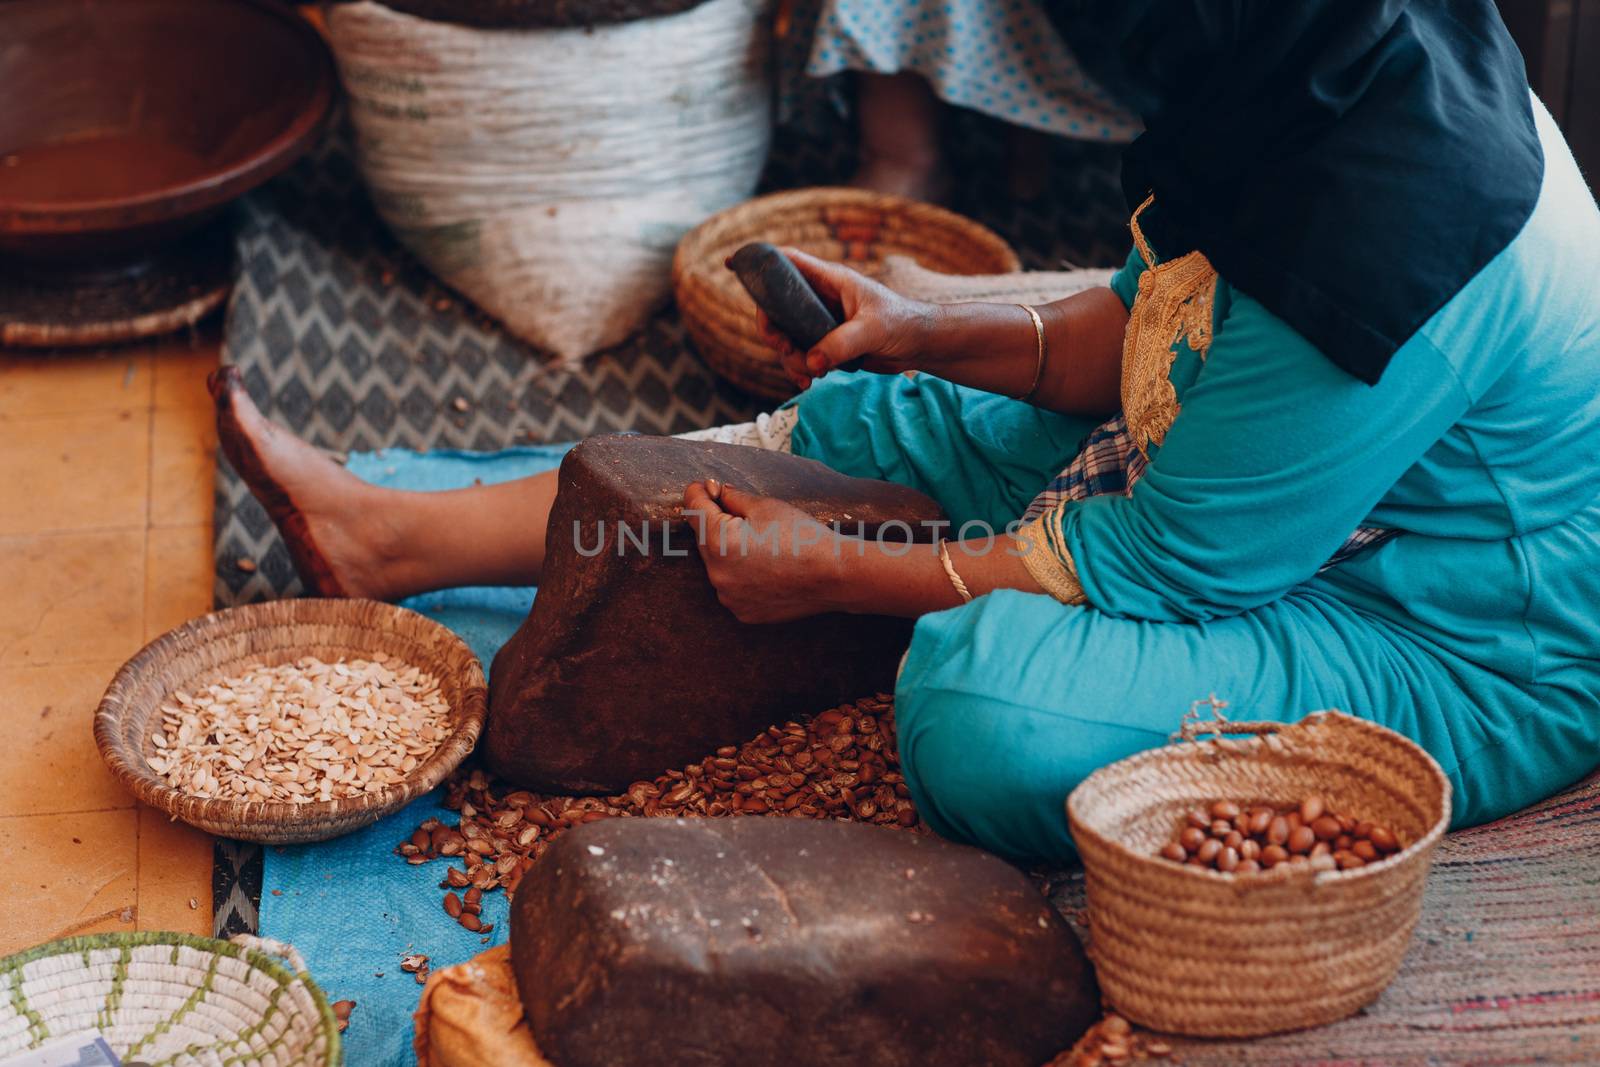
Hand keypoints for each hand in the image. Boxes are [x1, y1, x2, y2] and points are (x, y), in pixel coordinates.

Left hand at [683, 479, 845, 622]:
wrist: (834, 576)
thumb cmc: (802, 537)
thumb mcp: (766, 507)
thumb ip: (732, 498)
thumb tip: (716, 493)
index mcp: (719, 542)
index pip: (693, 509)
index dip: (699, 492)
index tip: (709, 486)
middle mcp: (717, 574)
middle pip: (704, 538)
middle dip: (717, 522)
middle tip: (743, 514)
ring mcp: (728, 597)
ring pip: (717, 565)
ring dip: (728, 551)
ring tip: (762, 545)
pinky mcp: (742, 612)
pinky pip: (732, 587)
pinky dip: (741, 575)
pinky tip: (766, 567)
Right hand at [758, 247, 938, 389]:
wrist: (921, 345)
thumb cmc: (904, 323)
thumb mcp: (873, 329)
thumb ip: (841, 344)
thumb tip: (812, 361)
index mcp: (830, 280)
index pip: (788, 262)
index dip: (759, 262)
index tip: (732, 263)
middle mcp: (820, 299)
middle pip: (776, 308)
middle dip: (773, 331)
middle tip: (785, 349)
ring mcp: (821, 322)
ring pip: (786, 337)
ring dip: (789, 358)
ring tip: (810, 374)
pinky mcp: (827, 345)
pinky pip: (801, 356)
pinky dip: (800, 369)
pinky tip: (809, 381)